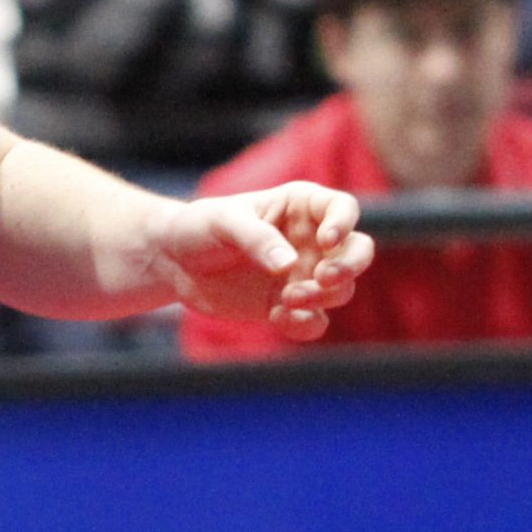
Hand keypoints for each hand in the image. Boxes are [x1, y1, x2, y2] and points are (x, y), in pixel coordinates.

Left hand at [148, 183, 374, 340]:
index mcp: (300, 207)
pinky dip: (305, 324)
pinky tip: (279, 317)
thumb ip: (256, 238)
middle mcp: (311, 241)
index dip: (344, 224)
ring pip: (340, 291)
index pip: (343, 209)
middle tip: (323, 278)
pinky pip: (315, 321)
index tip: (326, 240)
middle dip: (350, 267)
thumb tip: (289, 265)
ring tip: (286, 298)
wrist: (173, 262)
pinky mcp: (288, 306)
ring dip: (321, 298)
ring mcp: (303, 275)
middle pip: (358, 251)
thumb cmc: (199, 227)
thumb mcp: (221, 222)